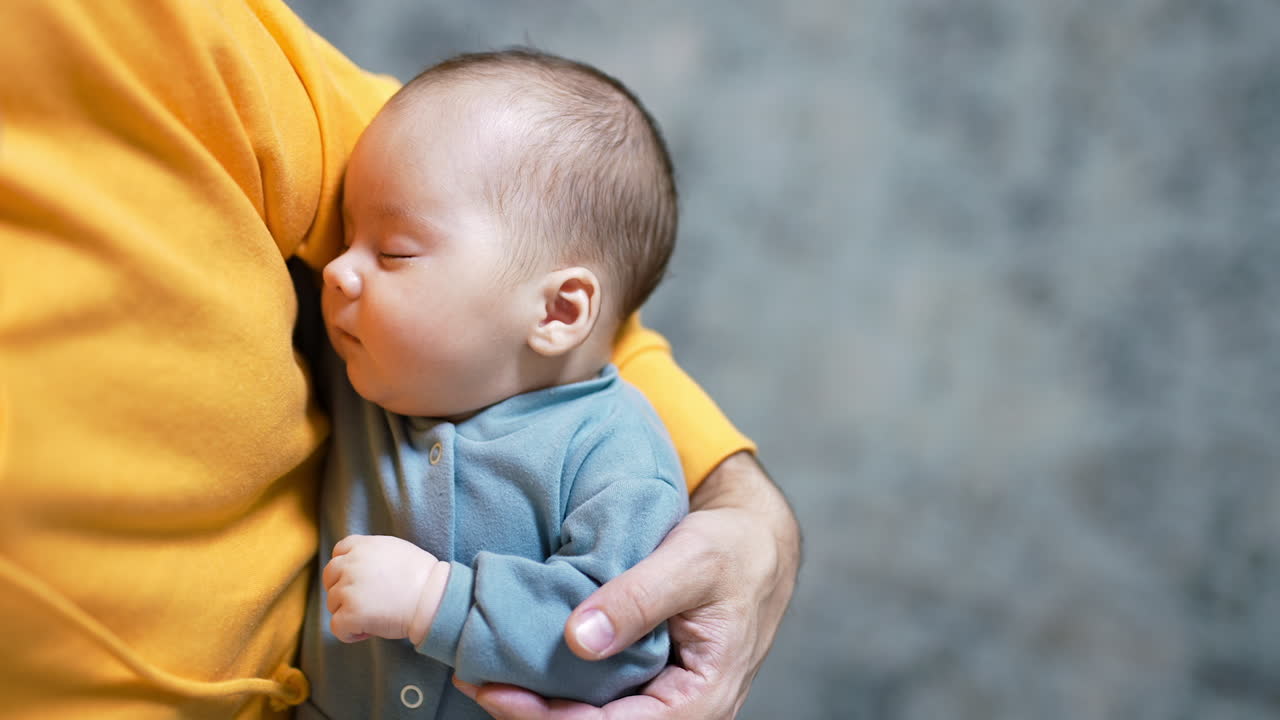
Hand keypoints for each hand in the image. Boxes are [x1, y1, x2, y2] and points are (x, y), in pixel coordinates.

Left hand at [323, 534, 450, 645]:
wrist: (433, 598)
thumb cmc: (422, 577)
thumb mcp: (395, 550)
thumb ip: (370, 554)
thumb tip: (355, 566)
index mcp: (362, 546)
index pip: (338, 553)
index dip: (345, 569)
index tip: (359, 582)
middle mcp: (350, 564)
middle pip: (330, 578)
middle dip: (343, 591)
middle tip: (366, 602)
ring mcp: (348, 589)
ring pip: (333, 604)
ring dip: (349, 612)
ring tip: (375, 616)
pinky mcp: (350, 613)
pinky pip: (337, 627)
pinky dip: (350, 633)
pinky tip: (370, 630)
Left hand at [453, 452, 800, 718]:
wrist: (757, 545)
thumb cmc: (734, 550)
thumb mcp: (692, 560)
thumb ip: (639, 598)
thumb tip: (579, 640)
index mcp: (702, 698)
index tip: (498, 691)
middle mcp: (682, 712)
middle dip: (535, 716)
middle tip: (476, 681)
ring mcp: (664, 701)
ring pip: (595, 719)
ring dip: (542, 705)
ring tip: (485, 676)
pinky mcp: (648, 683)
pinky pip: (600, 698)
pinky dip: (558, 686)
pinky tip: (520, 665)